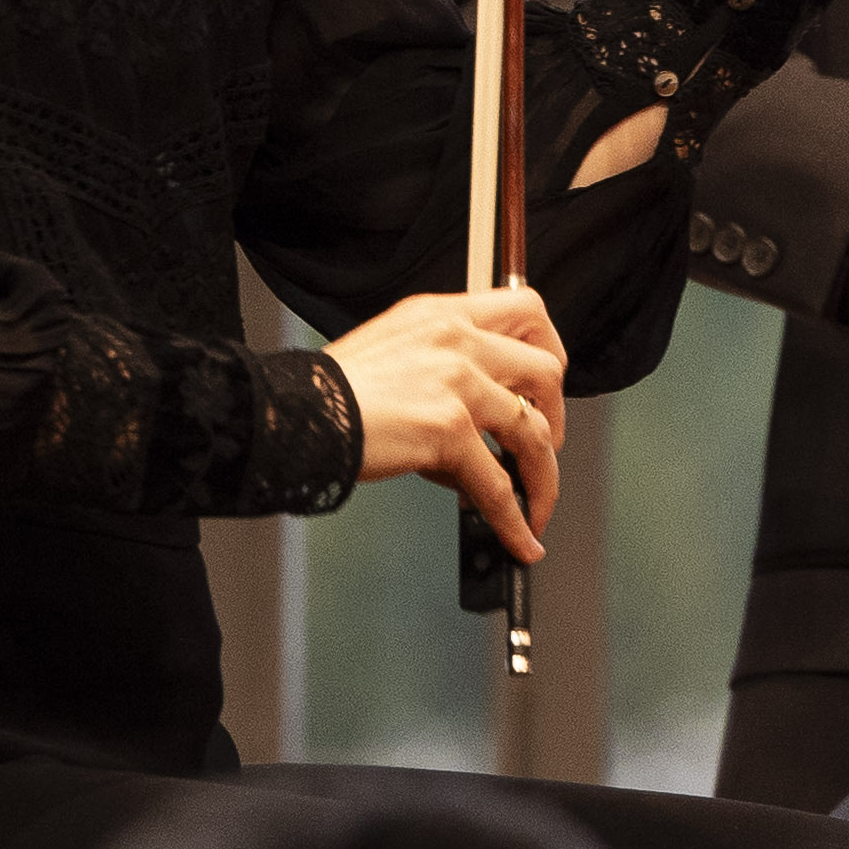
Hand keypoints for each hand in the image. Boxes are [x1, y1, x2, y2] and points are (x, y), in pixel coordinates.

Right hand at [326, 285, 568, 563]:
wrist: (293, 413)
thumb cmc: (326, 391)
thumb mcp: (391, 351)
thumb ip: (440, 367)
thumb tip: (480, 425)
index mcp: (441, 314)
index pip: (525, 310)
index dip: (548, 349)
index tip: (543, 387)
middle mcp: (455, 338)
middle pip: (546, 370)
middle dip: (554, 418)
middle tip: (541, 449)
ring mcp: (456, 381)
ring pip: (533, 432)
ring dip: (542, 478)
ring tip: (536, 506)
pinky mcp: (448, 428)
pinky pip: (499, 485)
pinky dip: (515, 519)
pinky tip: (518, 537)